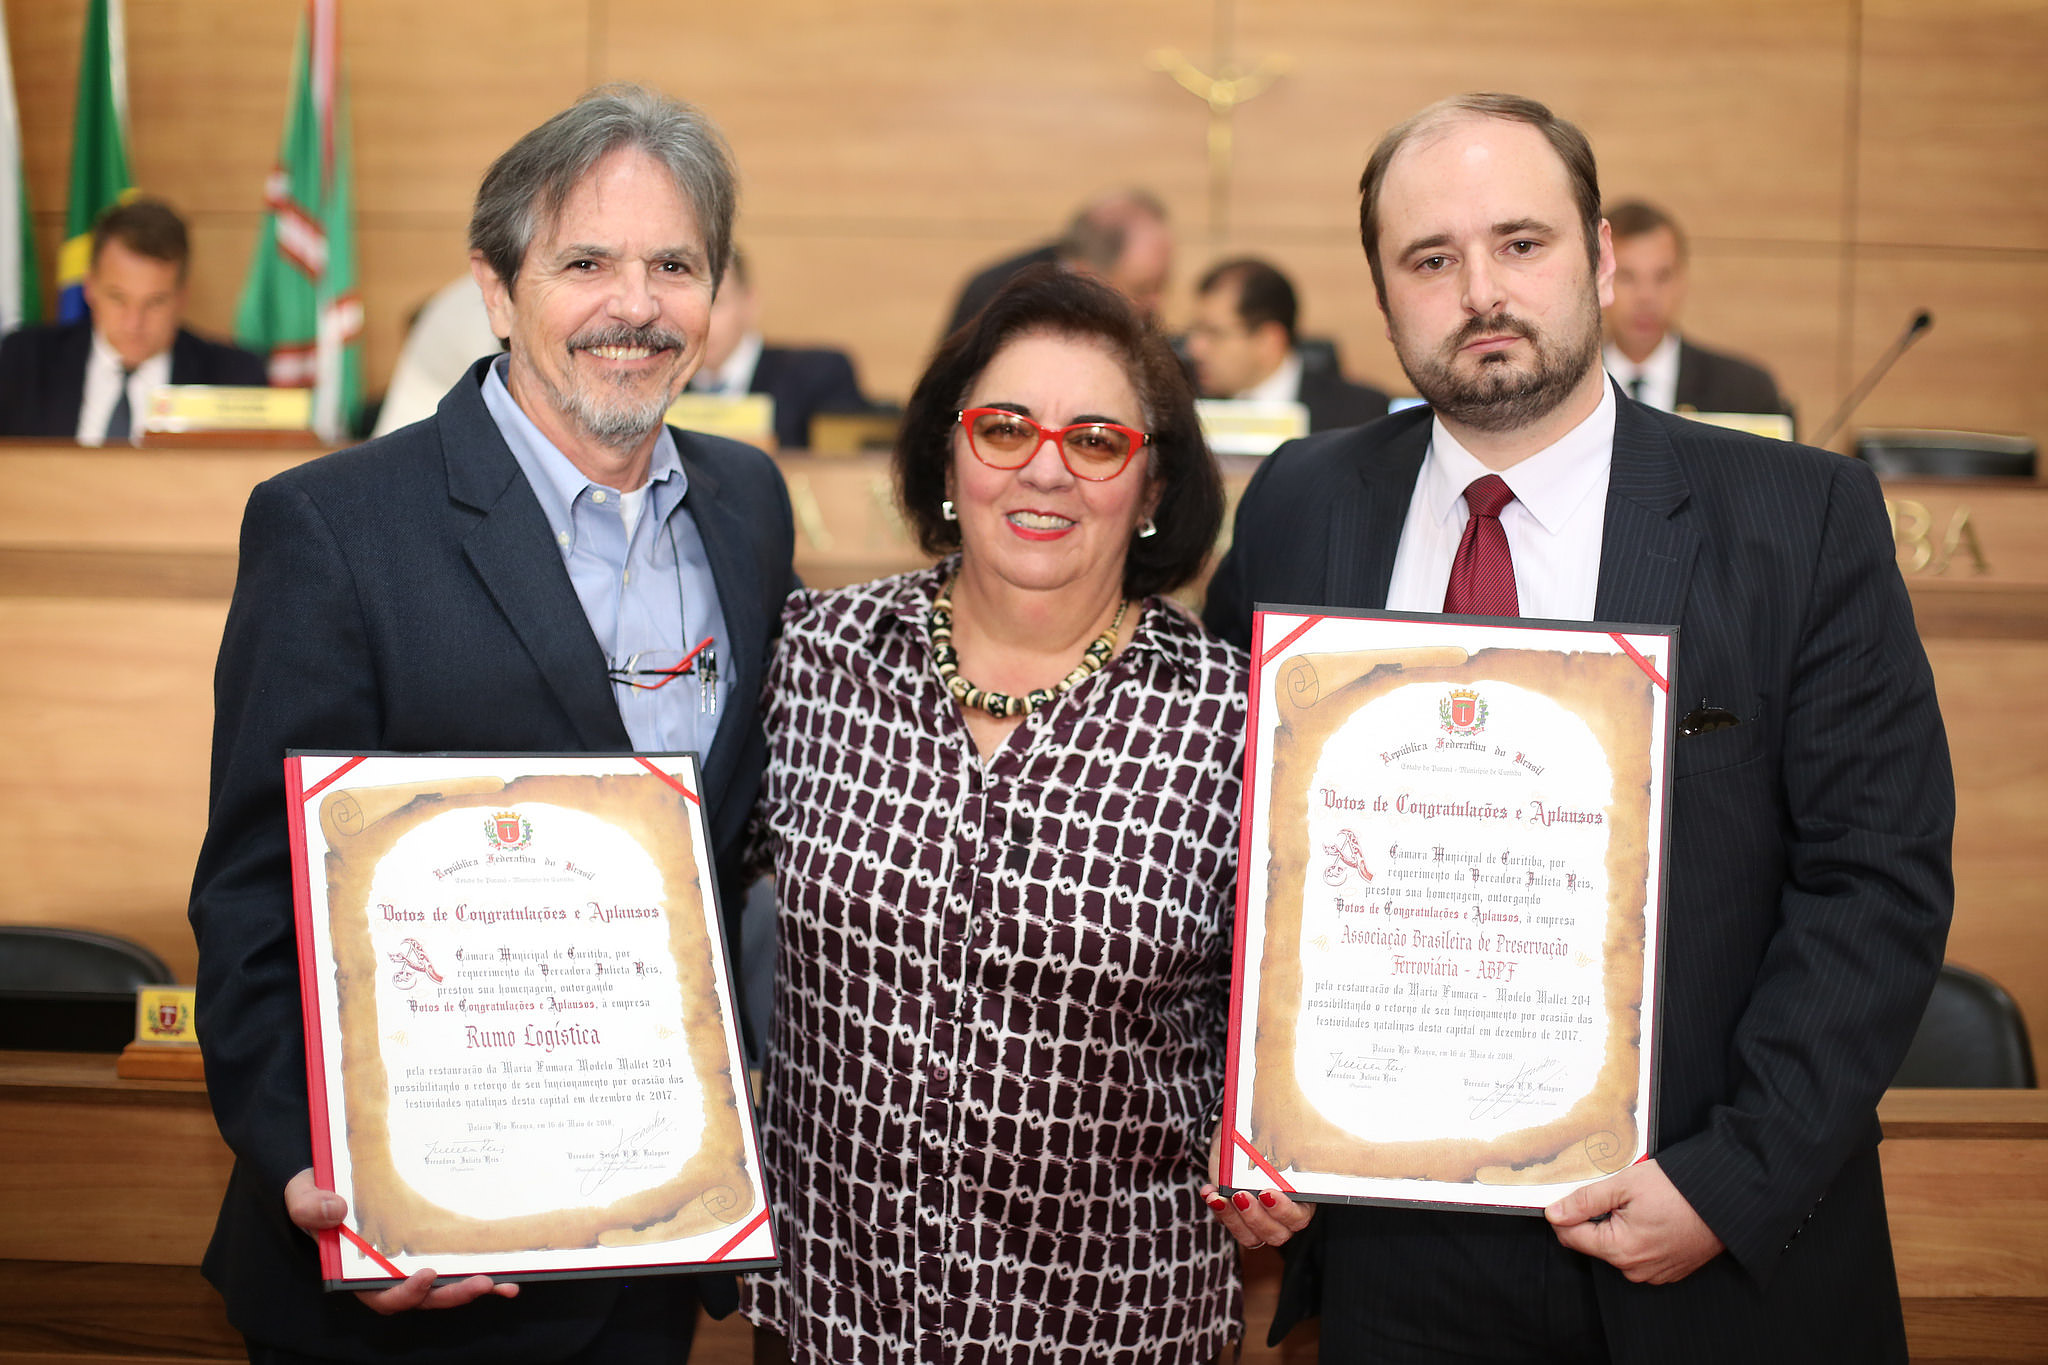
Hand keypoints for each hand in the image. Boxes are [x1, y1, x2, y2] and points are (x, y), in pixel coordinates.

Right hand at [284, 1167, 518, 1313]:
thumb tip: (334, 1211)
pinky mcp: (432, 1245)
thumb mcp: (303, 1193)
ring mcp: (412, 1262)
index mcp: (357, 1271)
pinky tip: (510, 1271)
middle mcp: (389, 1273)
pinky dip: (481, 1268)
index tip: (426, 1274)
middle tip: (482, 1283)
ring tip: (504, 1285)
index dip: (404, 1294)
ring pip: (445, 1287)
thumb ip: (309, 1205)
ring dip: (474, 1288)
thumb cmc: (317, 1190)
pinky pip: (457, 1263)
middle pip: (423, 1297)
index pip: (381, 1296)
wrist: (334, 1176)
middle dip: (452, 1294)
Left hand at [1202, 1119, 1313, 1250]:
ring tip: (1218, 1197)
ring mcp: (1260, 1223)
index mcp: (1300, 1199)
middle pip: (1276, 1234)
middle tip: (1241, 1195)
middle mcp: (1282, 1217)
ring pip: (1251, 1237)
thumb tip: (1258, 1156)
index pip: (1298, 1216)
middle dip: (1256, 1216)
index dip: (1284, 1210)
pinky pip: (1229, 1225)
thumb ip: (1264, 1155)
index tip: (1267, 1193)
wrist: (1237, 1143)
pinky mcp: (1237, 1222)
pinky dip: (1218, 1210)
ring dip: (1233, 1218)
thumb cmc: (1258, 1144)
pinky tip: (1209, 1193)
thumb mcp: (1262, 1145)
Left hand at [1544, 1159, 1722, 1283]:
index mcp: (1619, 1250)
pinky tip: (1652, 1216)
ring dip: (1617, 1226)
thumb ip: (1584, 1201)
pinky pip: (1638, 1255)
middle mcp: (1634, 1269)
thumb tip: (1554, 1213)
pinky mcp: (1668, 1271)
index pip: (1570, 1236)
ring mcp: (1653, 1274)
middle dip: (1596, 1217)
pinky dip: (1638, 1236)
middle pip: (1593, 1242)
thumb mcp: (1624, 1185)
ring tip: (1639, 1203)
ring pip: (1616, 1248)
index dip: (1565, 1212)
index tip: (1573, 1194)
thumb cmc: (1679, 1190)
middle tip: (1615, 1193)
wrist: (1725, 1201)